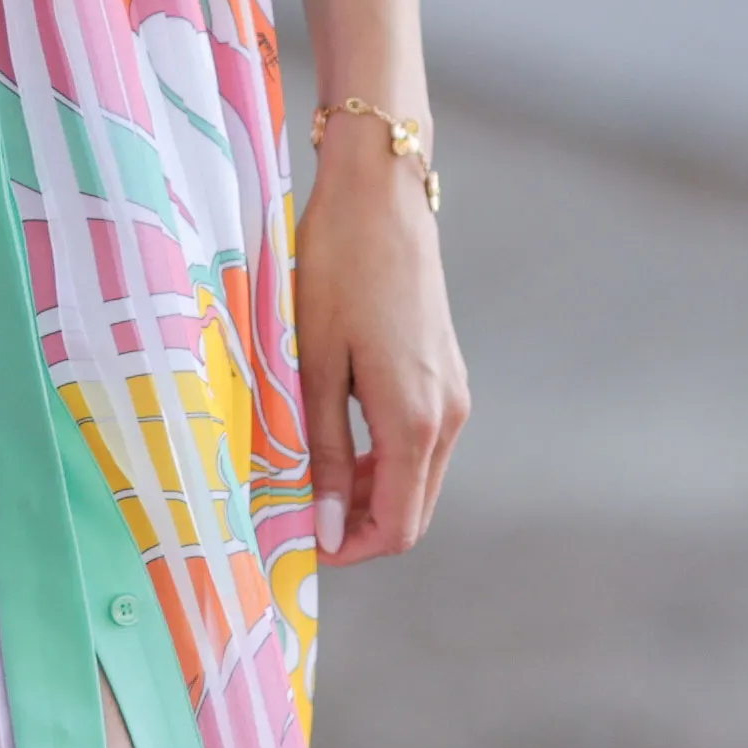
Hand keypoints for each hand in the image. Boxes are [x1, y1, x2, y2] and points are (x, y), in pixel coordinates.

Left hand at [293, 125, 469, 567]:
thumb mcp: (312, 366)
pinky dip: (381, 459)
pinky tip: (334, 439)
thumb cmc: (336, 270)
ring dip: (367, 494)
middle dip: (358, 528)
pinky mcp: (446, 373)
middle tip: (294, 516)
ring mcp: (452, 393)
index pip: (398, 526)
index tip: (299, 545)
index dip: (350, 551)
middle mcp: (447, 415)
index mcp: (415, 420)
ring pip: (416, 478)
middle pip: (412, 510)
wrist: (381, 196)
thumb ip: (319, 453)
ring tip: (304, 477)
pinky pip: (418, 442)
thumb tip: (326, 530)